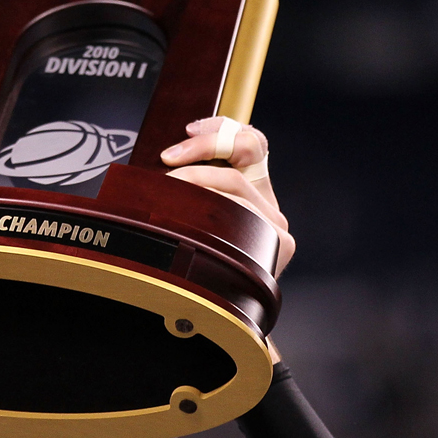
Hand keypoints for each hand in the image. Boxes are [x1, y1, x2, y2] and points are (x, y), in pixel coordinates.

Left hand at [160, 116, 295, 275]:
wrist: (214, 309)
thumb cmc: (191, 258)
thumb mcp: (187, 215)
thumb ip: (186, 188)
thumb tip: (157, 161)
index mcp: (252, 188)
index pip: (251, 141)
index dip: (222, 128)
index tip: (189, 129)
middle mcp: (268, 203)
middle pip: (243, 153)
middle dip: (201, 149)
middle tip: (168, 159)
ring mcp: (276, 223)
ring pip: (237, 182)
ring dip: (199, 180)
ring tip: (169, 192)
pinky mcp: (279, 244)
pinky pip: (243, 214)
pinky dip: (213, 208)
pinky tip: (192, 216)